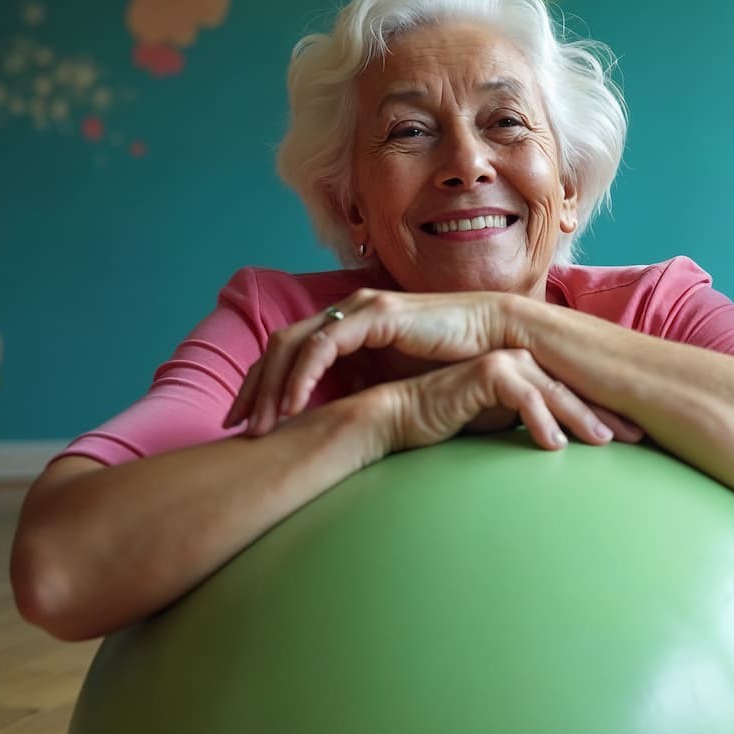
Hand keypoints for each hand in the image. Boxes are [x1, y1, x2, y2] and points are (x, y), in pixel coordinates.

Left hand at [227, 289, 522, 435]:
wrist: (497, 336)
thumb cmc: (454, 360)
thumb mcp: (395, 379)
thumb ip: (364, 388)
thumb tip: (335, 421)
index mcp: (348, 325)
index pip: (289, 352)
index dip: (262, 386)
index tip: (247, 423)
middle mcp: (347, 311)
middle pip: (279, 346)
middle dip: (253, 387)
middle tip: (235, 425)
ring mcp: (359, 309)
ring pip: (293, 344)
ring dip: (272, 386)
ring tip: (261, 424)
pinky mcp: (375, 314)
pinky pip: (323, 346)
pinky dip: (303, 374)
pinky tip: (294, 404)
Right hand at [378, 348, 643, 453]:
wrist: (404, 417)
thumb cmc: (453, 422)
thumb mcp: (502, 427)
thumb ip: (532, 426)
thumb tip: (564, 449)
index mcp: (531, 372)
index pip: (576, 393)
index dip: (605, 413)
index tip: (635, 438)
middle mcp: (523, 361)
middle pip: (573, 389)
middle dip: (606, 413)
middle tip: (637, 437)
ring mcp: (505, 362)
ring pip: (553, 391)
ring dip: (579, 417)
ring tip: (603, 443)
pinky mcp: (486, 372)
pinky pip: (521, 397)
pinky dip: (539, 419)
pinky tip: (553, 445)